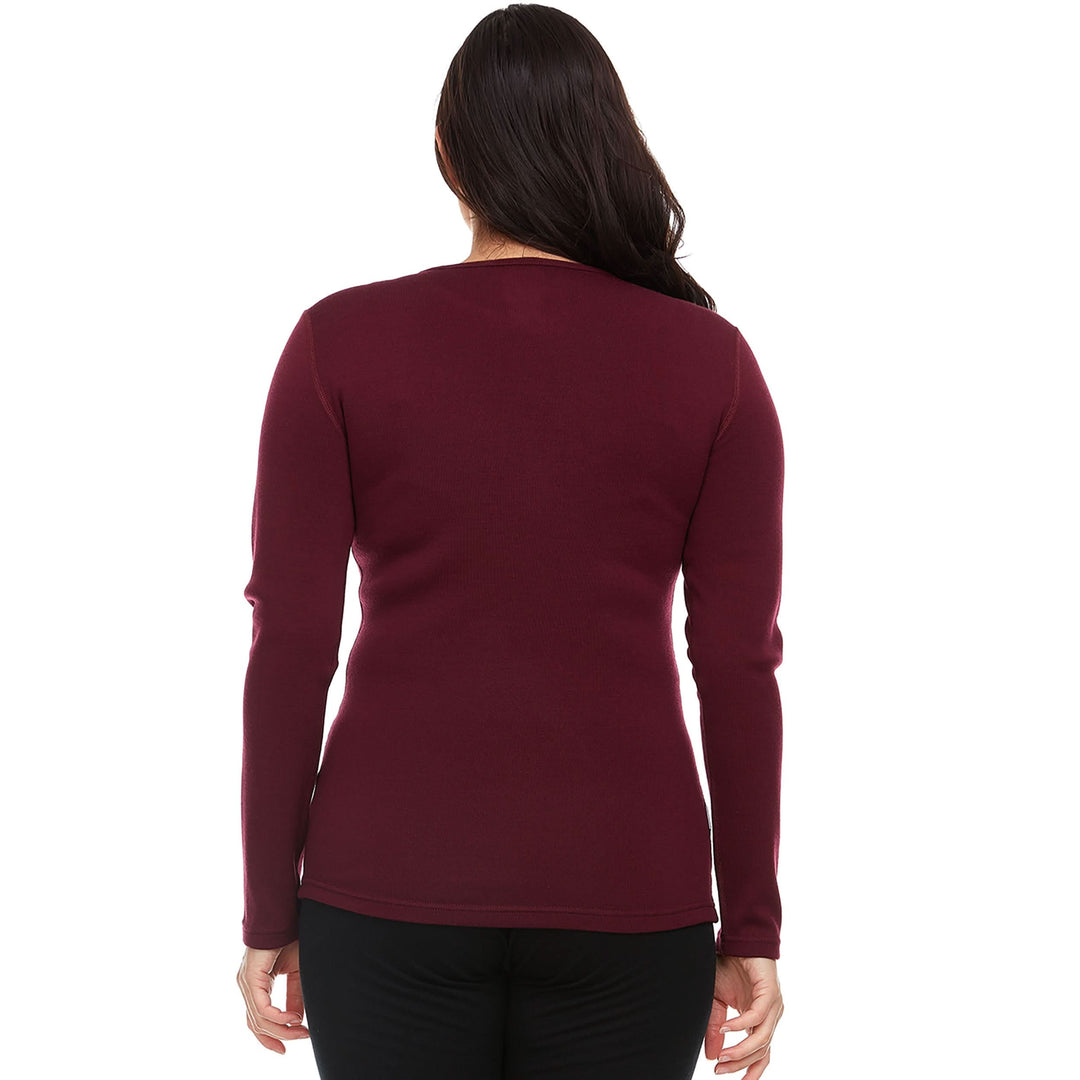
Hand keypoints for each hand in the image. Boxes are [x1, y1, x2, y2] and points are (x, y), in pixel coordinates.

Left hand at [236, 941, 310, 1053]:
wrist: (285, 915)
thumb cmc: (290, 938)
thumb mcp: (296, 972)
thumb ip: (294, 996)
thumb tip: (296, 1020)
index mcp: (256, 985)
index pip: (258, 1019)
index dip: (273, 1035)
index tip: (290, 1045)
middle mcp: (248, 986)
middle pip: (256, 1024)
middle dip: (277, 1037)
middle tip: (298, 1041)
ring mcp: (246, 983)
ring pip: (257, 1019)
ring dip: (280, 1029)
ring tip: (300, 1031)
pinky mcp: (250, 978)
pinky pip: (260, 1007)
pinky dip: (276, 1016)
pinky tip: (291, 1018)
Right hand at [704, 954, 782, 1076]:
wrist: (736, 938)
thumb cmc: (728, 966)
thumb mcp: (716, 1000)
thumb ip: (715, 1027)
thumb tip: (711, 1055)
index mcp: (759, 1020)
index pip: (760, 1054)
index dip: (748, 1070)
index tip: (728, 1077)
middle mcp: (770, 1016)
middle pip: (761, 1051)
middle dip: (739, 1064)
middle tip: (719, 1069)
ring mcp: (773, 1006)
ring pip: (762, 1039)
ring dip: (741, 1050)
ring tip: (722, 1056)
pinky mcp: (771, 993)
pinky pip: (757, 1016)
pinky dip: (741, 1026)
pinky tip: (725, 1028)